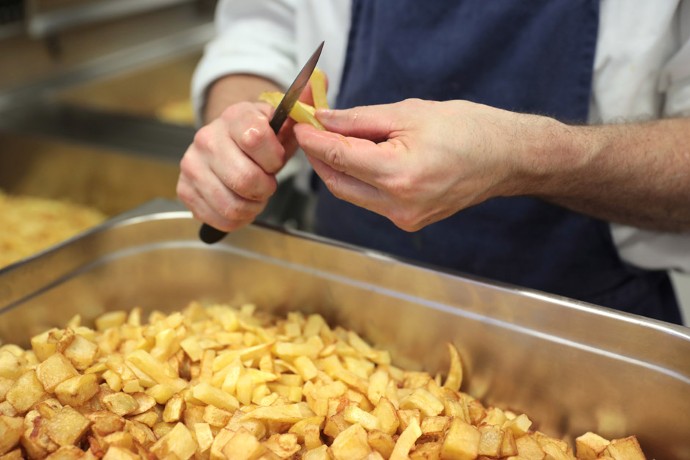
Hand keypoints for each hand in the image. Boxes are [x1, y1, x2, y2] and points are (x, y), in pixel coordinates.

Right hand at [177, 101, 296, 230]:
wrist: (231, 144)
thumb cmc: (263, 139)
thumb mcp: (285, 121)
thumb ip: (302, 102)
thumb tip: (320, 77)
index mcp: (234, 116)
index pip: (256, 139)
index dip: (274, 158)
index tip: (276, 159)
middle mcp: (206, 137)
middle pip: (245, 179)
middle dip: (265, 188)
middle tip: (266, 183)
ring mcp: (191, 164)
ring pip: (232, 204)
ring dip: (252, 206)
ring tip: (254, 195)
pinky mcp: (184, 189)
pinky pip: (218, 218)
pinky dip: (236, 218)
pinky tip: (240, 203)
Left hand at [294, 98, 552, 230]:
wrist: (506, 158)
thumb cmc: (467, 129)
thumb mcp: (409, 113)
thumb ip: (359, 119)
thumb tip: (324, 120)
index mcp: (399, 175)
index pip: (339, 158)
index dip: (313, 140)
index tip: (299, 124)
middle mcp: (399, 205)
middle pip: (338, 183)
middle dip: (319, 157)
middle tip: (311, 131)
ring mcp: (405, 218)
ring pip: (352, 194)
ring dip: (337, 169)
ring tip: (334, 140)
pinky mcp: (410, 221)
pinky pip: (371, 200)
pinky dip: (358, 179)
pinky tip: (359, 158)